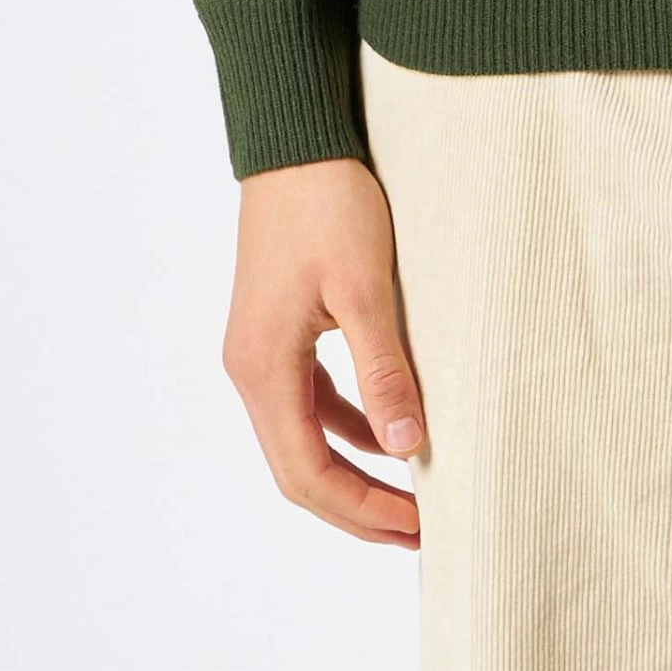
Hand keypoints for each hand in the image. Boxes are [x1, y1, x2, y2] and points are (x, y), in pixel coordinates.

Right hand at [221, 157, 426, 546]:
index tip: (419, 525)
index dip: (362, 508)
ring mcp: (261, 350)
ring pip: (304, 437)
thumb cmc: (327, 203)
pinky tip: (390, 429)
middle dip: (358, 505)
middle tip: (420, 529)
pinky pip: (311, 399)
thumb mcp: (364, 288)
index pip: (307, 473)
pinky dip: (349, 425)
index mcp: (264, 368)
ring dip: (355, 469)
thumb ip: (384, 370)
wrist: (296, 141)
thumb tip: (407, 447)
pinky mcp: (279, 329)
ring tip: (412, 494)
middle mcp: (251, 369)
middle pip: (299, 469)